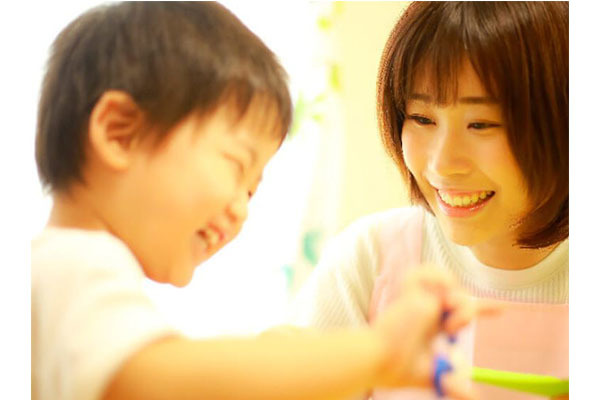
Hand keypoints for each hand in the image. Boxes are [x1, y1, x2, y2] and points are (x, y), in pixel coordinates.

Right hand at [371, 266, 495, 398]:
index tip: (502, 309)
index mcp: (432, 326)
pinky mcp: (414, 292)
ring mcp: (420, 299)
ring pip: (452, 284)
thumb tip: (474, 398)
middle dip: (467, 313)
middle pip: (461, 297)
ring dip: (458, 302)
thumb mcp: (434, 375)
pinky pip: (427, 273)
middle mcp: (428, 310)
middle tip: (451, 329)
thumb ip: (453, 383)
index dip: (484, 309)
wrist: (382, 360)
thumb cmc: (398, 368)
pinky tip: (440, 296)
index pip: (461, 312)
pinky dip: (436, 276)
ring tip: (446, 320)